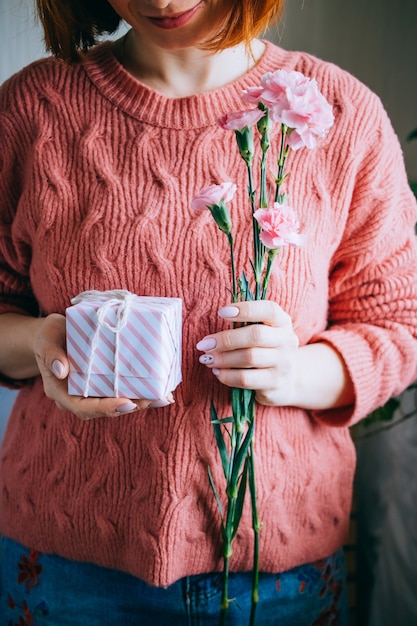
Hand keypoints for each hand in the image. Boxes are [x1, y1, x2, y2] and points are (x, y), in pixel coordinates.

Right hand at [34, 313, 170, 419]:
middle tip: (155, 400)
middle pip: (106, 409)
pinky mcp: (105, 383)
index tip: (127, 404)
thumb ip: (51, 353)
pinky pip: (122, 390)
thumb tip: (61, 370)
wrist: (55, 333)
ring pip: (117, 402)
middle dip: (132, 406)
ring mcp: (93, 391)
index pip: (83, 408)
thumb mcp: (46, 339)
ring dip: (141, 401)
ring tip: (164, 397)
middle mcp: (79, 397)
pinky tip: (160, 387)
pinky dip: (141, 390)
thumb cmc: (49, 335)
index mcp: (61, 392)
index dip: (106, 409)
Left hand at [196, 301, 298, 406]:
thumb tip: (210, 337)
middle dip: (226, 339)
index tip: (221, 312)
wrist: (289, 380)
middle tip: (204, 344)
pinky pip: (246, 379)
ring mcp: (283, 364)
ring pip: (249, 358)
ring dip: (223, 358)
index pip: (268, 310)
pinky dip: (227, 375)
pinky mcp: (275, 384)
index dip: (245, 310)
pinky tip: (217, 372)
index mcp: (282, 322)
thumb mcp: (263, 331)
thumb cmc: (266, 349)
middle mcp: (287, 341)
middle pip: (256, 335)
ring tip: (207, 358)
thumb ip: (244, 325)